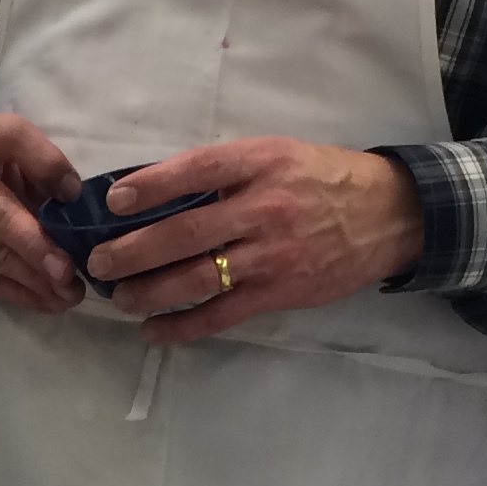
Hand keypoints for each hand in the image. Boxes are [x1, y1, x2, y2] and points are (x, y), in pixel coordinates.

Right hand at [0, 113, 84, 313]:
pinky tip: (44, 300)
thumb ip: (45, 160)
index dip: (45, 172)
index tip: (74, 202)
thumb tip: (72, 196)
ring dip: (32, 281)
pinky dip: (14, 293)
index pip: (13, 144)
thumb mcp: (18, 140)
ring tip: (68, 295)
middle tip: (70, 276)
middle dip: (36, 252)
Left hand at [84, 139, 426, 341]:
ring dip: (150, 292)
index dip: (151, 186)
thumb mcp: (276, 154)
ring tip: (119, 297)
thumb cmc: (320, 178)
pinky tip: (153, 331)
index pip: (196, 170)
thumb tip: (154, 188)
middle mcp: (264, 208)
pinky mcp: (280, 292)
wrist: (387, 215)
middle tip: (99, 262)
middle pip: (187, 232)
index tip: (114, 201)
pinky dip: (183, 326)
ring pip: (199, 278)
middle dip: (134, 250)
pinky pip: (222, 314)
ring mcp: (272, 255)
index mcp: (260, 163)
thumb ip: (224, 170)